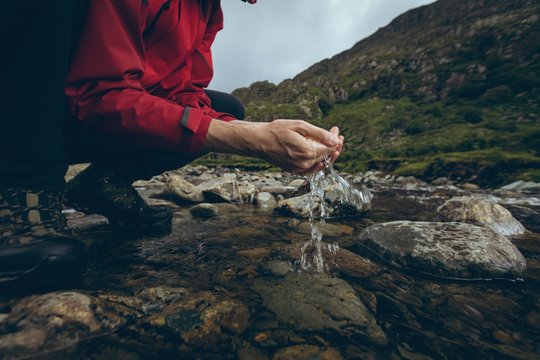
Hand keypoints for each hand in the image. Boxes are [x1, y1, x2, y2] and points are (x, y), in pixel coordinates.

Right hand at [203, 119, 343, 173]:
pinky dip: (318, 160)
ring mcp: (299, 169)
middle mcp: (305, 164)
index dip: (336, 139)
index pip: (330, 148)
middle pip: (327, 156)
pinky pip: (311, 168)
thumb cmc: (277, 131)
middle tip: (336, 134)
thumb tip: (336, 140)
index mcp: (307, 152)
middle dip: (333, 145)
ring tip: (330, 142)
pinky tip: (319, 152)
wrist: (259, 141)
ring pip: (320, 163)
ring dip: (327, 153)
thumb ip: (319, 134)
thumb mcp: (299, 126)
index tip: (336, 130)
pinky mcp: (295, 171)